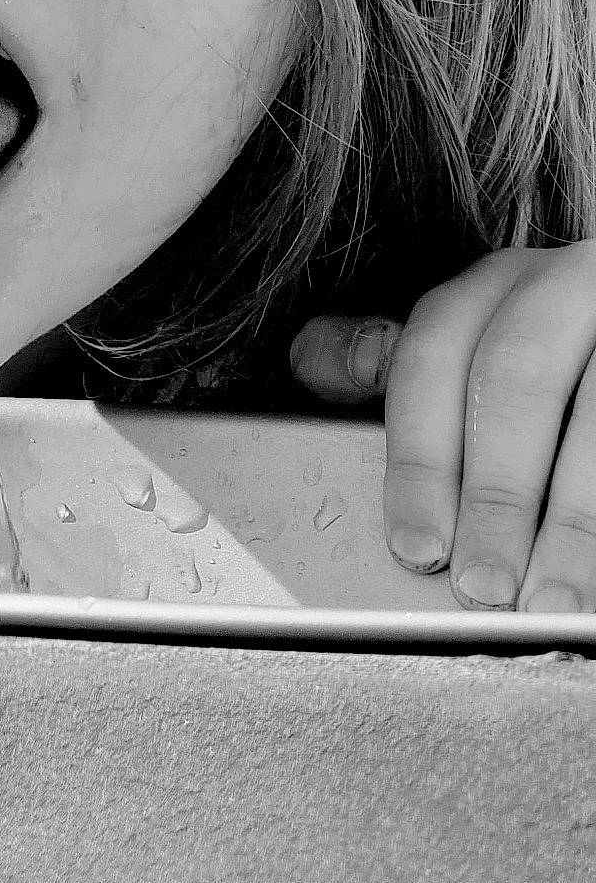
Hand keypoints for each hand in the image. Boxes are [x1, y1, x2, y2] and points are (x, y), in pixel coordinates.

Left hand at [290, 247, 595, 612]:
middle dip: (494, 494)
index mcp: (498, 284)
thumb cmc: (559, 360)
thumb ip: (403, 362)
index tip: (417, 546)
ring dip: (571, 521)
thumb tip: (311, 361)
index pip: (435, 355)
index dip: (420, 459)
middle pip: (516, 379)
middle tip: (481, 585)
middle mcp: (565, 284)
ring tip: (549, 598)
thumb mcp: (478, 340)